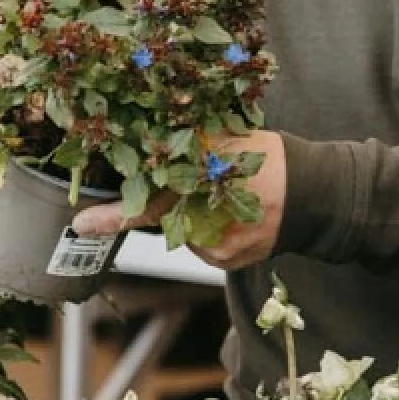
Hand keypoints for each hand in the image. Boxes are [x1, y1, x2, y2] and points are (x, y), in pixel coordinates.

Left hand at [69, 130, 287, 271]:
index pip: (148, 200)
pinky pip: (200, 248)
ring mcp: (219, 244)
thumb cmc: (269, 158)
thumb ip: (186, 144)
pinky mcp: (228, 260)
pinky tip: (231, 217)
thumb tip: (139, 140)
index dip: (112, 215)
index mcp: (205, 178)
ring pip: (180, 234)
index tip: (82, 224)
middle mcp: (209, 217)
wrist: (316, 194)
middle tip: (182, 192)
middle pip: (162, 220)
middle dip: (159, 208)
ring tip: (221, 199)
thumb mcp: (226, 138)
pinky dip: (207, 232)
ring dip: (188, 218)